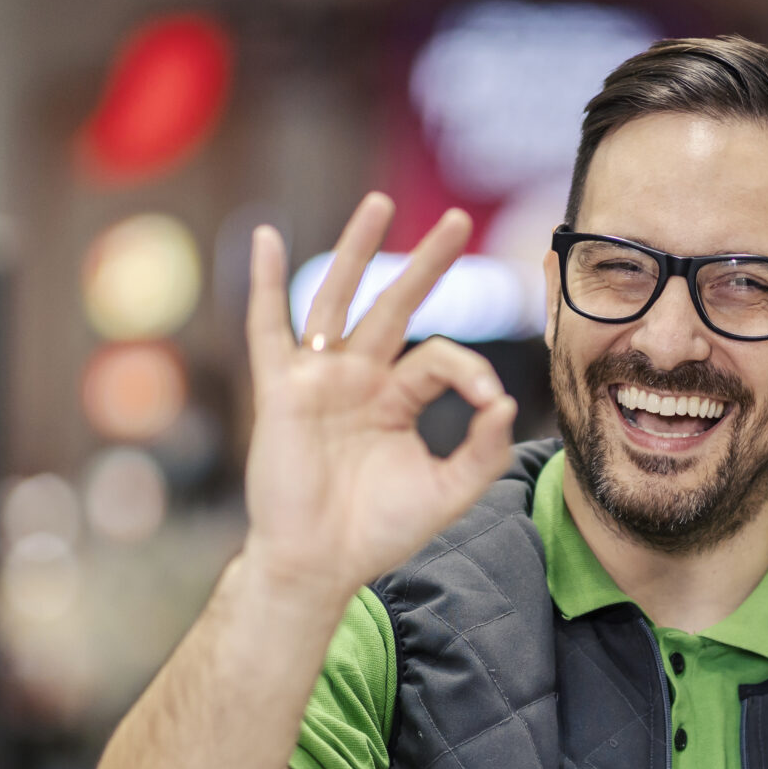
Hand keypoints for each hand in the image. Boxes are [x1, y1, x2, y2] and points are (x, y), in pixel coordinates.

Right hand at [238, 193, 517, 599]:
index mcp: (398, 398)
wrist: (320, 565)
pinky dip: (263, 282)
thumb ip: (481, 451)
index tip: (488, 405)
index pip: (440, 357)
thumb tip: (504, 399)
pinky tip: (265, 236)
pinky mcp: (283, 390)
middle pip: (395, 305)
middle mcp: (360, 378)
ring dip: (357, 249)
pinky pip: (267, 328)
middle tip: (461, 220)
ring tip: (380, 203)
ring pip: (338, 299)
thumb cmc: (379, 531)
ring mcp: (319, 378)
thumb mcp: (447, 493)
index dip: (469, 370)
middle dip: (428, 263)